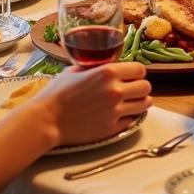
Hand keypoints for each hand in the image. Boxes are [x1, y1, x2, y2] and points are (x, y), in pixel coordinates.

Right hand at [37, 62, 151, 145]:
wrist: (47, 120)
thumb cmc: (57, 92)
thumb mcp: (77, 69)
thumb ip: (97, 67)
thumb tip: (109, 65)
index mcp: (108, 72)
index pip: (140, 69)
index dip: (136, 72)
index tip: (131, 75)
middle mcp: (116, 91)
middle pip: (146, 87)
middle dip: (140, 86)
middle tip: (132, 89)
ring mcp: (115, 111)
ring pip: (145, 104)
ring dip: (140, 102)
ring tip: (131, 102)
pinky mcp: (111, 129)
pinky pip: (131, 121)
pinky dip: (127, 117)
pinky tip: (117, 115)